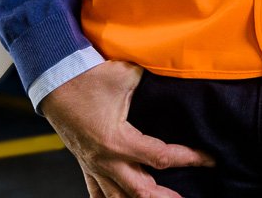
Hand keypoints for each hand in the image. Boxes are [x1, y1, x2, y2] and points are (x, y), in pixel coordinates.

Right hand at [39, 60, 213, 197]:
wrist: (52, 80)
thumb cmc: (87, 76)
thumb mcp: (126, 75)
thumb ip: (152, 81)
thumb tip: (176, 75)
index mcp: (118, 140)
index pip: (161, 157)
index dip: (189, 159)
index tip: (209, 159)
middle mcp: (106, 160)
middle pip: (143, 192)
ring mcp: (94, 165)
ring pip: (119, 197)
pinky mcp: (85, 163)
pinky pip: (97, 193)